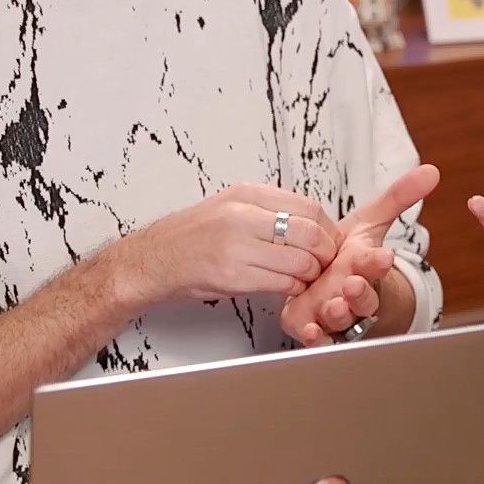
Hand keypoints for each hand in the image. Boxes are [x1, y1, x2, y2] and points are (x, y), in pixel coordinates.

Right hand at [111, 184, 341, 307]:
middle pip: (310, 233)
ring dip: (312, 274)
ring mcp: (237, 246)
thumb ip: (267, 208)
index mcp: (247, 194)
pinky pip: (280, 283)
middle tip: (326, 263)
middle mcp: (243, 216)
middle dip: (326, 252)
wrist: (152, 260)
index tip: (331, 241)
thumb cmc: (191, 236)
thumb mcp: (230, 205)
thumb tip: (310, 221)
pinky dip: (294, 288)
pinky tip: (290, 288)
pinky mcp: (232, 276)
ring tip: (308, 278)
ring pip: (299, 261)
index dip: (328, 228)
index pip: (307, 207)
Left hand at [282, 165, 439, 345]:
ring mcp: (335, 313)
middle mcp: (353, 294)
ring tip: (335, 305)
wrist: (335, 287)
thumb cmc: (352, 255)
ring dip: (339, 313)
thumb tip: (432, 170)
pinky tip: (310, 331)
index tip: (384, 257)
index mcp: (366, 267)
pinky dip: (315, 336)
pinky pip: (317, 337)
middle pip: (363, 298)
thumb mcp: (372, 221)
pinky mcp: (311, 325)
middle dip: (360, 293)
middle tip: (353, 284)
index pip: (375, 265)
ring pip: (342, 319)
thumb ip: (398, 197)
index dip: (377, 263)